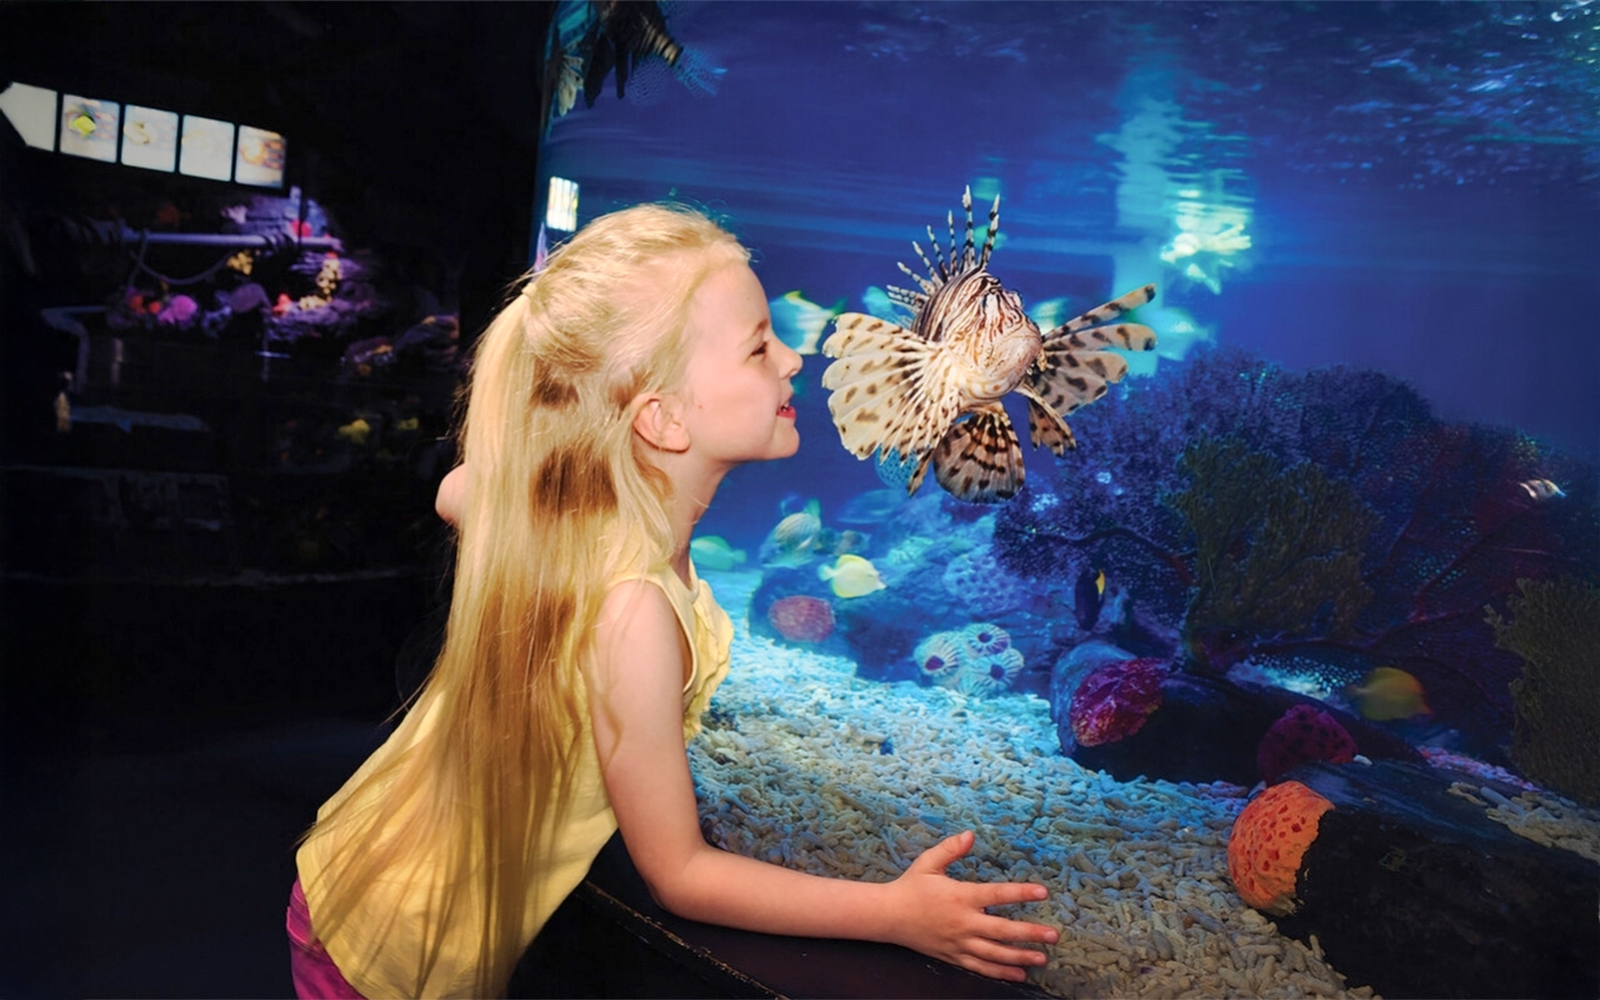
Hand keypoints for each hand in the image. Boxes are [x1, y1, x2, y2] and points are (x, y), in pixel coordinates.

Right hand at [885, 830, 1059, 981]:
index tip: (1043, 892)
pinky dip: (1000, 972)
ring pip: (995, 954)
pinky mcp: (953, 956)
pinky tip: (1019, 974)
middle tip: (1054, 935)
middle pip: (1002, 931)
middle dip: (1030, 933)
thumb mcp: (928, 862)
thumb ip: (951, 848)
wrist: (888, 916)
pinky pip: (981, 967)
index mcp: (960, 896)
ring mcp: (959, 943)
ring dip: (1020, 957)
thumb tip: (971, 834)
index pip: (997, 894)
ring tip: (1043, 958)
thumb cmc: (911, 886)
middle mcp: (963, 922)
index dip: (1021, 893)